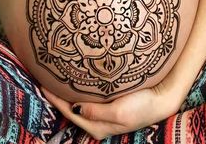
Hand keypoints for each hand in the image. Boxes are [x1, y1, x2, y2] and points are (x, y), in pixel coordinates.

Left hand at [41, 82, 179, 139]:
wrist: (162, 99)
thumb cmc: (143, 106)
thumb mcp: (119, 111)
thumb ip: (96, 112)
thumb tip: (74, 109)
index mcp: (97, 127)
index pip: (69, 112)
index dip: (55, 99)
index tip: (42, 84)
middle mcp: (97, 122)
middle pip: (71, 109)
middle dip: (58, 97)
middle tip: (45, 80)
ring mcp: (103, 113)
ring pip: (78, 103)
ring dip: (67, 93)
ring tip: (56, 79)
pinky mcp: (109, 105)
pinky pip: (88, 99)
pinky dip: (79, 91)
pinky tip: (76, 82)